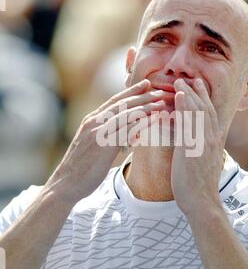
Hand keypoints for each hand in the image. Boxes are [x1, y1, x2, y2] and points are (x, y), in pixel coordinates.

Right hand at [45, 80, 167, 204]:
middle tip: (159, 90)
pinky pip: (126, 130)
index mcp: (91, 121)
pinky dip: (141, 123)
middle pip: (122, 104)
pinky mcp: (103, 145)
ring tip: (161, 102)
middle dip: (142, 95)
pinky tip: (153, 120)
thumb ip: (105, 135)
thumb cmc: (81, 168)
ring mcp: (98, 133)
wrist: (66, 184)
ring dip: (145, 107)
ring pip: (125, 114)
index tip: (145, 84)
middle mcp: (93, 123)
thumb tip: (122, 135)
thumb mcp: (91, 145)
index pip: (114, 101)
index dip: (131, 91)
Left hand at [171, 78, 224, 220]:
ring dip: (188, 95)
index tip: (197, 85)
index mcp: (213, 141)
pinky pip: (189, 124)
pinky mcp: (194, 149)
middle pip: (205, 109)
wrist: (201, 202)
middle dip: (196, 92)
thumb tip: (191, 138)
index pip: (209, 114)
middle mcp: (211, 139)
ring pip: (198, 113)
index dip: (203, 98)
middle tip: (188, 78)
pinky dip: (184, 108)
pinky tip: (177, 98)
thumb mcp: (200, 161)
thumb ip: (197, 147)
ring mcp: (204, 143)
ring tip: (180, 82)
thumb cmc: (197, 184)